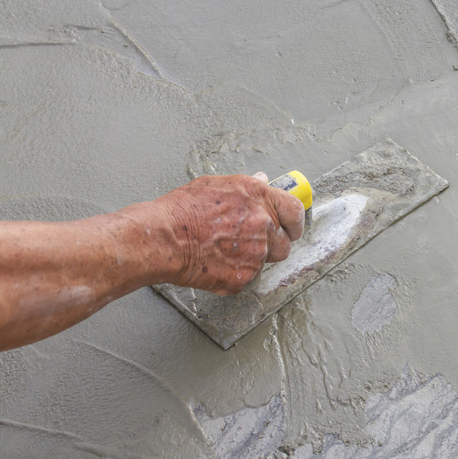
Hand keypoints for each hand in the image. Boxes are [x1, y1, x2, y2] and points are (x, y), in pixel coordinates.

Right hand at [149, 173, 303, 294]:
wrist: (163, 238)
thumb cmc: (181, 210)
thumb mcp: (216, 185)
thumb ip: (246, 187)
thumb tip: (262, 181)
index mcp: (259, 196)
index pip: (294, 211)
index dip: (293, 223)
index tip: (291, 229)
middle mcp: (263, 223)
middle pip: (285, 243)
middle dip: (272, 246)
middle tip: (249, 244)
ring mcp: (256, 251)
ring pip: (266, 262)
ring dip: (251, 260)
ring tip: (224, 251)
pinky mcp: (244, 276)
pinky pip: (248, 277)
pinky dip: (234, 274)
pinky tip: (215, 263)